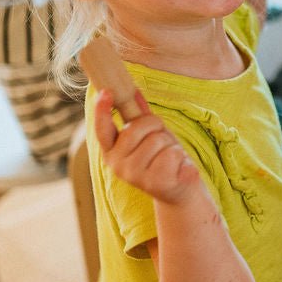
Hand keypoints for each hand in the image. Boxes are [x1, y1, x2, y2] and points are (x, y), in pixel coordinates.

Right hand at [93, 87, 199, 203]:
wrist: (179, 190)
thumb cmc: (162, 158)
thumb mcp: (150, 135)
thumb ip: (140, 117)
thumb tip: (133, 91)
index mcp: (111, 151)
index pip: (102, 129)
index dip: (102, 110)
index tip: (105, 92)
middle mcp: (117, 165)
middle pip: (136, 128)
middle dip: (155, 126)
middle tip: (161, 140)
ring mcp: (135, 176)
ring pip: (156, 140)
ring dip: (169, 144)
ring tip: (169, 157)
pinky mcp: (155, 183)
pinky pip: (171, 153)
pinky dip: (179, 156)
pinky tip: (177, 167)